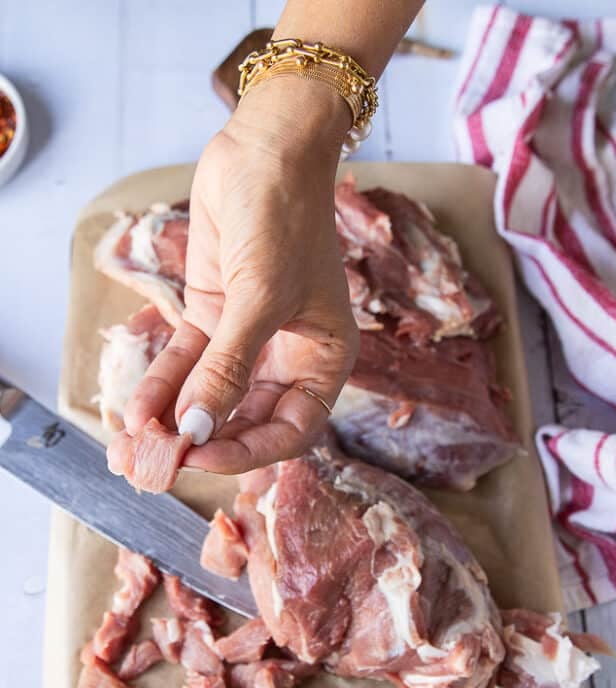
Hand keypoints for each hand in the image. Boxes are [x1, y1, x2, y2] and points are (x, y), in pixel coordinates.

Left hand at [124, 77, 358, 473]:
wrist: (265, 150)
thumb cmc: (286, 219)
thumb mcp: (260, 299)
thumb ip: (229, 367)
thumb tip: (196, 428)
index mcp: (326, 360)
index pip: (292, 429)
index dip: (248, 450)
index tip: (201, 456)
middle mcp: (291, 357)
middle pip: (247, 418)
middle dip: (205, 438)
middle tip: (158, 457)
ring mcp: (250, 338)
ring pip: (213, 393)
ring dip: (177, 417)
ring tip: (138, 441)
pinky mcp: (216, 316)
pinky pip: (189, 362)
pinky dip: (164, 383)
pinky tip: (138, 407)